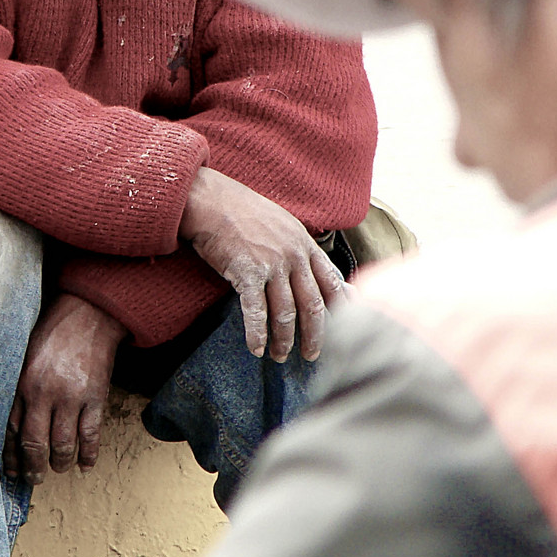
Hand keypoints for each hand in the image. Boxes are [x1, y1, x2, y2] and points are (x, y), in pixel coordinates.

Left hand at [3, 294, 125, 484]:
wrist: (88, 313)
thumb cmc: (53, 331)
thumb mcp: (25, 355)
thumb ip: (18, 386)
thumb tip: (12, 422)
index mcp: (22, 383)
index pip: (11, 430)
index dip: (11, 456)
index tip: (11, 470)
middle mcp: (44, 393)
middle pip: (35, 444)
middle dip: (33, 468)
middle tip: (33, 480)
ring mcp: (72, 397)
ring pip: (63, 445)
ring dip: (59, 463)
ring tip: (56, 469)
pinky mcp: (95, 397)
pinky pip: (91, 434)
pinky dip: (89, 454)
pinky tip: (85, 465)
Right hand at [179, 167, 346, 361]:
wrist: (211, 200)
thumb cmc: (243, 211)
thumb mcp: (283, 224)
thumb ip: (301, 249)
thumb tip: (316, 271)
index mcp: (305, 244)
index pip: (332, 281)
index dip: (340, 308)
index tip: (345, 329)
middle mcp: (294, 256)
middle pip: (313, 304)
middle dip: (314, 335)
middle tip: (312, 355)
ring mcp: (272, 264)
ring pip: (285, 312)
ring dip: (284, 339)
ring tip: (280, 356)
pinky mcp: (247, 271)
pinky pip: (256, 310)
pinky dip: (257, 333)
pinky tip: (256, 349)